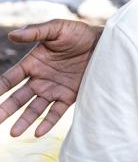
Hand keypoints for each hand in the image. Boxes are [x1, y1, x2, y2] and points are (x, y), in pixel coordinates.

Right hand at [0, 19, 100, 136]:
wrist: (104, 43)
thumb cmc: (79, 33)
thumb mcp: (57, 28)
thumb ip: (36, 31)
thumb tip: (13, 34)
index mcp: (33, 64)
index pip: (10, 79)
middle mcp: (40, 79)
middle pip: (18, 98)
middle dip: (5, 109)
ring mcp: (54, 89)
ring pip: (34, 109)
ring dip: (24, 121)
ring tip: (13, 133)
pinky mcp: (69, 96)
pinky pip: (56, 112)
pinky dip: (47, 122)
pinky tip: (38, 132)